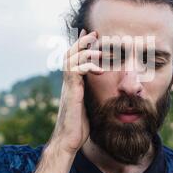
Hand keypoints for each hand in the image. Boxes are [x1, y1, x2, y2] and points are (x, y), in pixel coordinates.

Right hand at [28, 29, 101, 172]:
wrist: (69, 140)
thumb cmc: (79, 127)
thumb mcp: (88, 106)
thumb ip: (92, 96)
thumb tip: (103, 92)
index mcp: (74, 84)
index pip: (75, 59)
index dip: (82, 46)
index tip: (91, 34)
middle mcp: (69, 82)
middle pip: (70, 54)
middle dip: (81, 41)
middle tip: (93, 32)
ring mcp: (69, 86)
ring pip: (71, 59)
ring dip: (84, 49)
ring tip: (98, 46)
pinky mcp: (71, 92)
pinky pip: (75, 71)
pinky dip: (87, 65)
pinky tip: (99, 68)